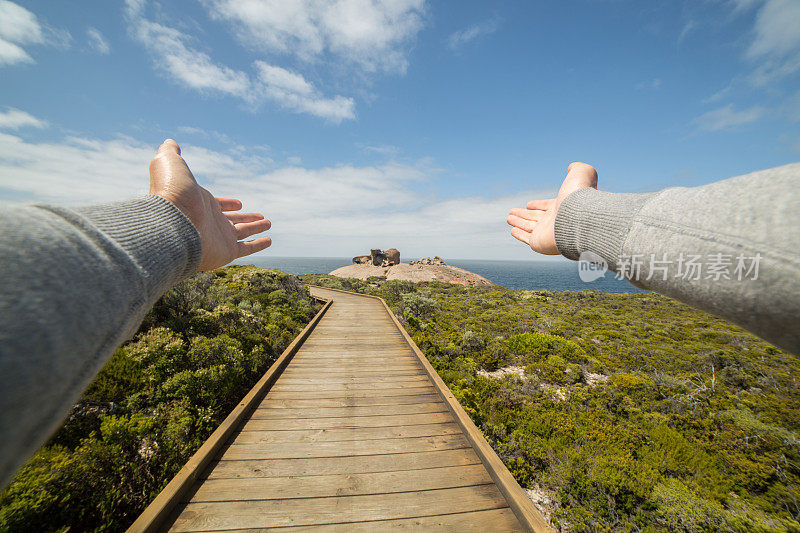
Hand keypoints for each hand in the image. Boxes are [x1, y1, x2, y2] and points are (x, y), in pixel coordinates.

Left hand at [148, 139, 270, 270]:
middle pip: (232, 220)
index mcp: (200, 204)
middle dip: (246, 218)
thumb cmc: (171, 192)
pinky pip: (246, 248)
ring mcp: (218, 238)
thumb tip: (169, 143)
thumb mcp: (170, 163)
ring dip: (256, 227)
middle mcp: (210, 222)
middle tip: (260, 216)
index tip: (238, 204)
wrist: (172, 223)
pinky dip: (258, 245)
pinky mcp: (226, 252)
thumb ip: (171, 152)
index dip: (227, 204)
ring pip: (242, 232)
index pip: (218, 205)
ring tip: (268, 223)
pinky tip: (269, 240)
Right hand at [507, 162, 597, 253]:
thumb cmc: (579, 197)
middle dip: (524, 214)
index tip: (529, 205)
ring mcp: (546, 232)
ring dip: (518, 222)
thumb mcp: (581, 174)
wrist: (579, 219)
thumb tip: (572, 167)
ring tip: (509, 218)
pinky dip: (519, 234)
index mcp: (562, 207)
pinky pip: (526, 238)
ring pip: (528, 226)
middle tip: (512, 212)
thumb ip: (578, 168)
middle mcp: (554, 220)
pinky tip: (512, 230)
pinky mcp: (538, 243)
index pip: (547, 206)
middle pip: (535, 217)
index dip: (538, 205)